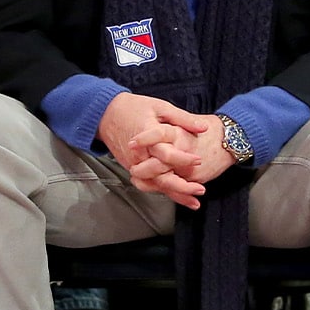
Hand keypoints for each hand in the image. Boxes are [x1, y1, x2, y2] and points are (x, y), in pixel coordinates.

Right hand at [98, 93, 216, 207]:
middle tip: (200, 190)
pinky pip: (147, 184)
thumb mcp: (161, 107)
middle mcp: (140, 154)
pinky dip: (161, 191)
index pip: (166, 154)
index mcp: (148, 137)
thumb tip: (204, 127)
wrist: (106, 114)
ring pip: (155, 184)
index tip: (199, 160)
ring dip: (174, 194)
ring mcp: (134, 163)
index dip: (183, 159)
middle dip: (181, 186)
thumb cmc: (134, 108)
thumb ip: (183, 118)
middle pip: (160, 176)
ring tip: (192, 201)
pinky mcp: (131, 167)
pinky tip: (175, 196)